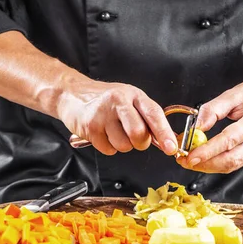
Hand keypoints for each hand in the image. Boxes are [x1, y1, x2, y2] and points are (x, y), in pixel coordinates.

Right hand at [58, 79, 177, 155]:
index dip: (164, 133)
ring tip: (113, 131)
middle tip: (133, 138)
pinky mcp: (90, 127)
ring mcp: (103, 114)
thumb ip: (146, 117)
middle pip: (138, 133)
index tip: (171, 148)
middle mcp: (118, 101)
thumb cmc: (104, 99)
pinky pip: (108, 149)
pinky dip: (107, 147)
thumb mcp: (129, 100)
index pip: (154, 114)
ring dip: (121, 145)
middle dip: (139, 143)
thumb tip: (165, 140)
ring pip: (123, 145)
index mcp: (133, 95)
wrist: (71, 93)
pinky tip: (102, 133)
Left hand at [178, 45, 242, 172]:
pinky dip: (218, 164)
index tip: (190, 156)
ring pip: (232, 165)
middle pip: (230, 160)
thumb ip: (214, 109)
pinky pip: (236, 163)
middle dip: (205, 164)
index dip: (207, 151)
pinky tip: (206, 159)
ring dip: (210, 167)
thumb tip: (197, 126)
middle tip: (185, 161)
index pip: (228, 141)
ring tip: (191, 161)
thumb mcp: (235, 93)